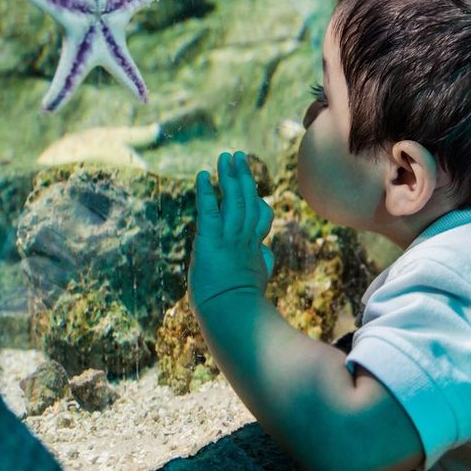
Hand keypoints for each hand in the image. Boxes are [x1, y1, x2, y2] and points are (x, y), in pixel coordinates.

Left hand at [189, 151, 275, 313]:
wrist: (233, 313)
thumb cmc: (242, 305)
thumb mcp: (257, 281)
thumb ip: (262, 265)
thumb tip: (268, 256)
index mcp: (255, 249)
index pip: (260, 217)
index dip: (256, 200)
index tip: (252, 188)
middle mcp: (244, 238)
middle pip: (248, 199)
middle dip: (243, 176)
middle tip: (238, 157)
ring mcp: (229, 236)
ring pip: (232, 199)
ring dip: (228, 176)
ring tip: (226, 157)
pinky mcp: (210, 238)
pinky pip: (208, 209)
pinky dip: (205, 191)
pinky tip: (202, 175)